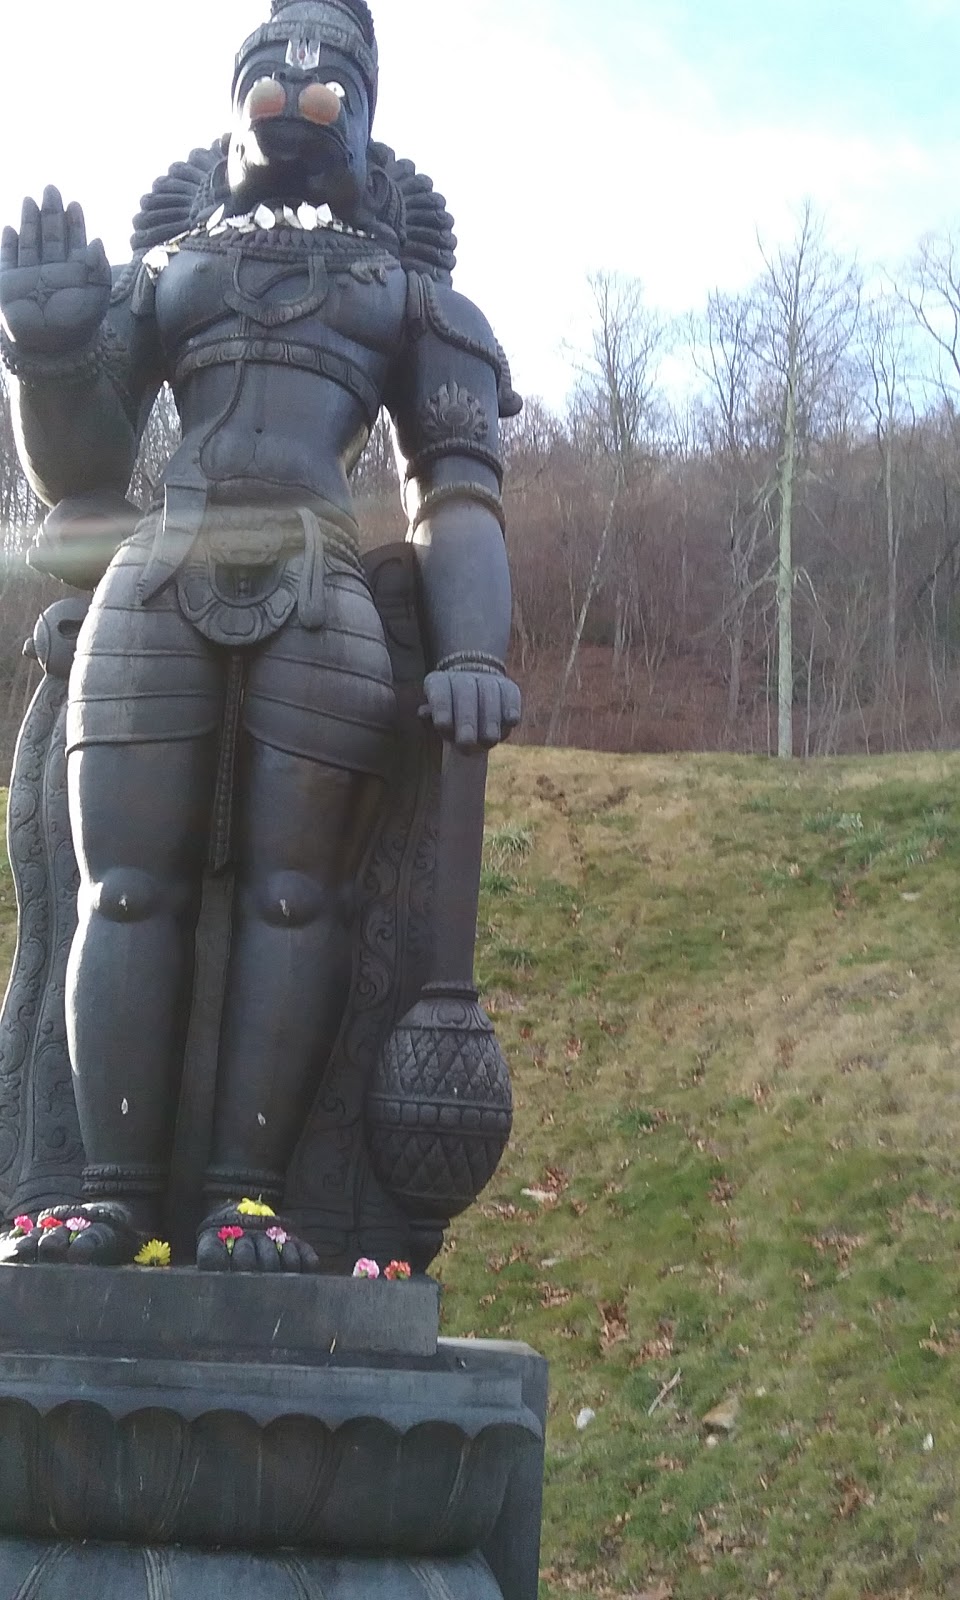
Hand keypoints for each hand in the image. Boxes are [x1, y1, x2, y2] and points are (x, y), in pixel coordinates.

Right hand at [0, 186, 110, 353]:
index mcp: (74, 274)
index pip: (74, 242)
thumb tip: (97, 241)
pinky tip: (11, 227)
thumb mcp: (96, 297)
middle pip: (51, 236)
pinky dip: (8, 244)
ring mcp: (29, 276)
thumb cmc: (78, 326)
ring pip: (30, 242)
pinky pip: (7, 259)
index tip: (74, 204)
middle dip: (51, 213)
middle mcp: (51, 271)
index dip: (74, 223)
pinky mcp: (9, 284)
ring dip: (30, 220)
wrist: (51, 350)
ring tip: (31, 200)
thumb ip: (99, 270)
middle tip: (52, 189)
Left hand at [420, 669, 521, 751]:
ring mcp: (487, 680)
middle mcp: (462, 677)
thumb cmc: (451, 715)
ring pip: (490, 693)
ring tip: (489, 741)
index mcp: (439, 682)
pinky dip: (511, 707)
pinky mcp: (509, 687)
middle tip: (466, 743)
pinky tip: (511, 722)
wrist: (474, 696)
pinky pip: (511, 694)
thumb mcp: (437, 717)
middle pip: (465, 693)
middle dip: (466, 720)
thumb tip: (424, 713)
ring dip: (490, 719)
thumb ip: (432, 717)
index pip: (439, 692)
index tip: (443, 726)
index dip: (441, 707)